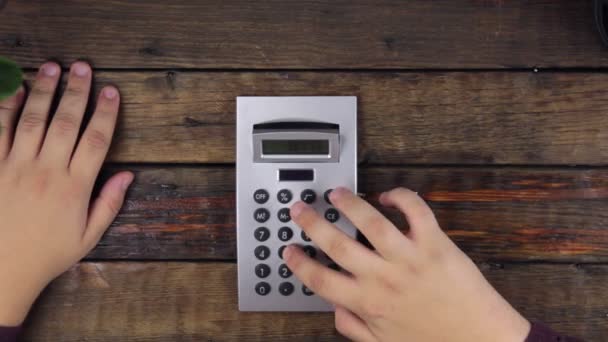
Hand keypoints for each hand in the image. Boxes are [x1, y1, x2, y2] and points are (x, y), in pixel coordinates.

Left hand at [0, 62, 132, 325]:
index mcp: (74, 187)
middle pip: (66, 123)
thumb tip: (128, 174)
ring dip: (44, 91)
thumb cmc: (48, 254)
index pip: (95, 141)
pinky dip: (6, 108)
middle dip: (77, 92)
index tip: (112, 91)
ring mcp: (16, 167)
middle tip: (83, 67)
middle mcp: (46, 171)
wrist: (1, 271)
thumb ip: (109, 203)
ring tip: (53, 67)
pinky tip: (16, 89)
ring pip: (32, 120)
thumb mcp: (88, 237)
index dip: (105, 113)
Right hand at [285, 187, 529, 341]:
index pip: (320, 279)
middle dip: (312, 222)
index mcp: (367, 303)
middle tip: (300, 209)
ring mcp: (409, 258)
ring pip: (370, 221)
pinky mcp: (435, 244)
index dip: (299, 262)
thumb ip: (353, 328)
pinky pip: (416, 211)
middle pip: (336, 243)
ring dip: (349, 203)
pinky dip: (401, 197)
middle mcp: (383, 277)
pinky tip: (388, 196)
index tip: (289, 250)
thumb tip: (334, 309)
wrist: (482, 341)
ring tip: (337, 193)